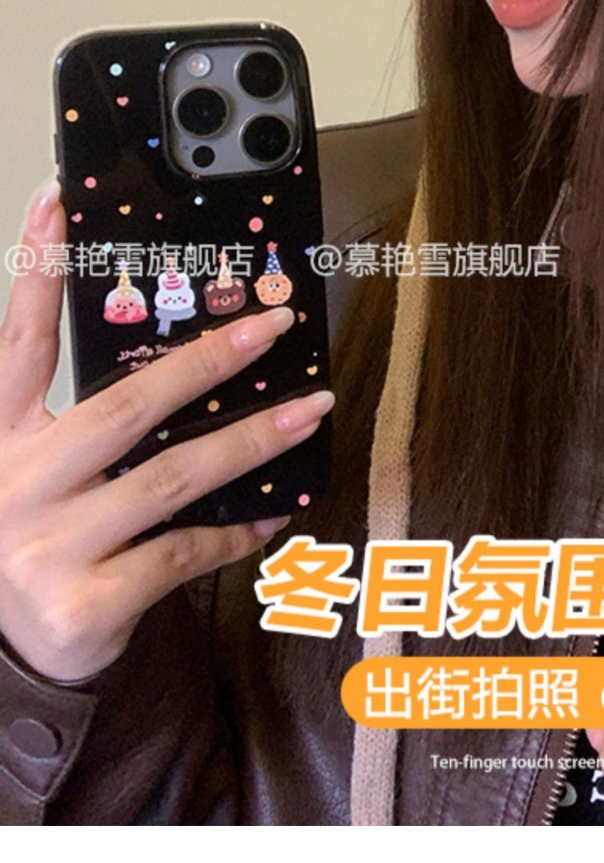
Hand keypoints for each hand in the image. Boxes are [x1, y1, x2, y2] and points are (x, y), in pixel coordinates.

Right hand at [0, 177, 333, 682]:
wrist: (4, 661)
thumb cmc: (37, 542)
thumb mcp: (36, 474)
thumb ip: (84, 422)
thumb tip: (192, 360)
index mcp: (0, 439)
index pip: (20, 344)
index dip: (37, 270)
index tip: (59, 201)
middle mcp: (16, 484)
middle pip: (123, 408)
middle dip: (206, 362)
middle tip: (272, 324)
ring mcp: (48, 547)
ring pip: (172, 479)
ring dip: (252, 440)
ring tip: (313, 410)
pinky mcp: (86, 603)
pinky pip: (184, 553)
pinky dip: (236, 532)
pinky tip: (276, 512)